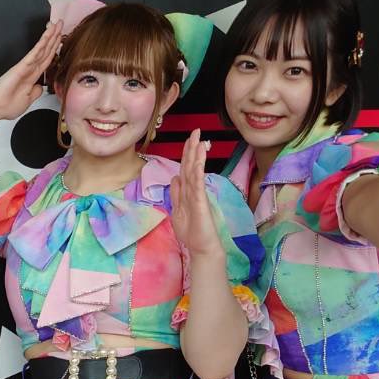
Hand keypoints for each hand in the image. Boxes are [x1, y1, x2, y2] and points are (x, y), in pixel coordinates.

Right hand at [0, 20, 62, 121]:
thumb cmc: (6, 105)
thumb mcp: (28, 100)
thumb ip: (35, 92)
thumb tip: (40, 87)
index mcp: (32, 77)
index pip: (47, 59)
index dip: (54, 48)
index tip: (60, 38)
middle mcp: (30, 69)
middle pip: (46, 50)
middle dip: (54, 37)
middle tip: (61, 24)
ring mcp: (26, 66)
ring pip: (41, 49)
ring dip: (49, 36)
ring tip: (56, 24)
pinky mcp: (21, 67)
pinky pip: (34, 54)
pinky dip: (41, 44)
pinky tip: (47, 35)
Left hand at [168, 130, 221, 259]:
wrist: (203, 248)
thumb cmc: (193, 232)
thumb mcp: (178, 210)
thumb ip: (177, 194)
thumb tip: (175, 177)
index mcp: (187, 192)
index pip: (185, 169)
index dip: (186, 154)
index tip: (189, 140)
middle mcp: (193, 191)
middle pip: (190, 166)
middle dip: (192, 148)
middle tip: (196, 131)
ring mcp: (197, 196)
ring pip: (195, 172)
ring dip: (196, 156)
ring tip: (198, 140)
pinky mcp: (200, 203)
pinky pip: (197, 185)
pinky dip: (197, 172)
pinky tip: (198, 161)